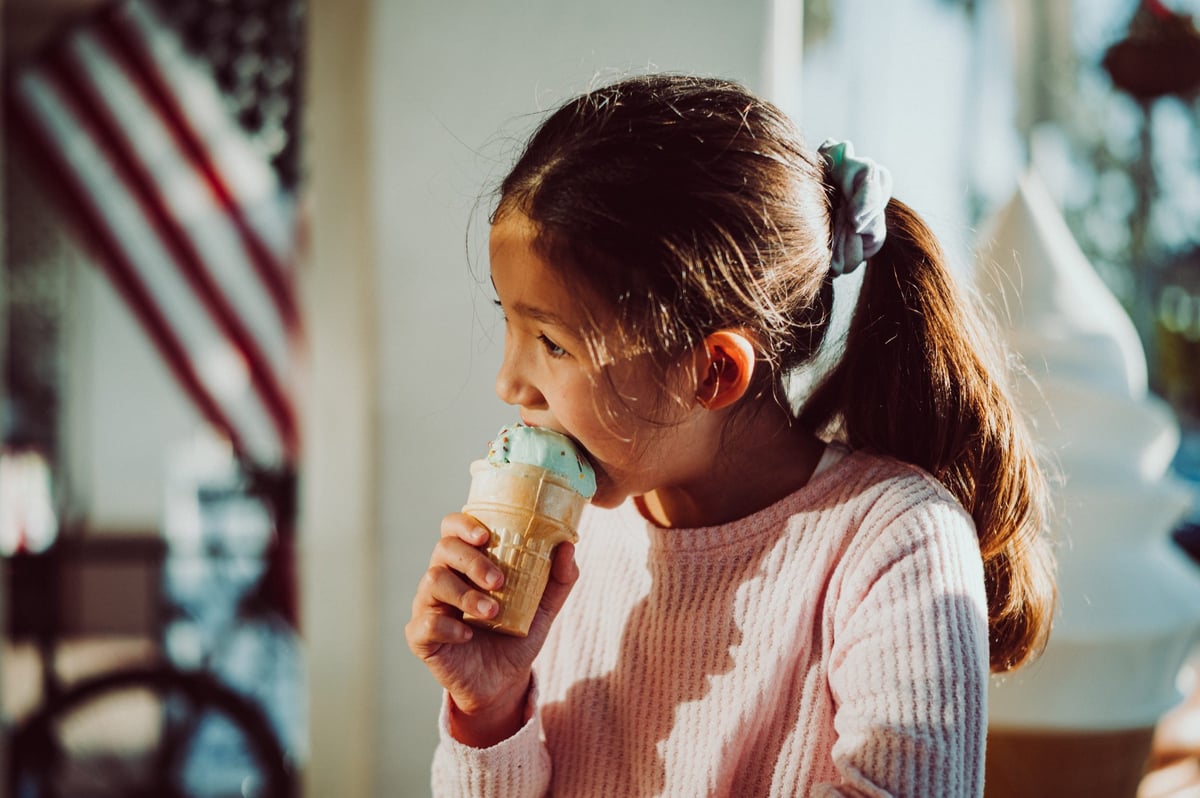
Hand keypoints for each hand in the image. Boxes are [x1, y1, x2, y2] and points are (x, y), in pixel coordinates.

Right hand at [406, 512, 578, 746]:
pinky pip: (425, 622)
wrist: (503, 681)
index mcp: (466, 562)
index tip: (486, 536)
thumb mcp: (543, 607)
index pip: (453, 527)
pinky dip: (447, 626)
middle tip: (499, 582)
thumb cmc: (515, 634)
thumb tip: (568, 547)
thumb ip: (558, 578)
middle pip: (444, 549)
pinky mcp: (420, 635)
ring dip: (466, 595)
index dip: (464, 524)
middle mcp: (443, 576)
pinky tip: (467, 635)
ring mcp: (428, 605)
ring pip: (433, 581)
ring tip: (492, 614)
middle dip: (473, 561)